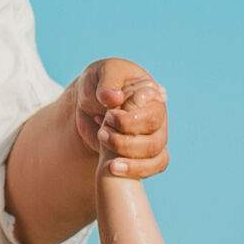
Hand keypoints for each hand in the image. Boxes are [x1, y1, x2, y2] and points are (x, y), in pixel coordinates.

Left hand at [72, 59, 166, 178]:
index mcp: (152, 95)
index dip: (132, 118)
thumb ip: (107, 82)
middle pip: (156, 135)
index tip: (109, 113)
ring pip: (154, 152)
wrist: (86, 107)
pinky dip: (134, 169)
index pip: (154, 111)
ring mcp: (153, 136)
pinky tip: (112, 166)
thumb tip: (114, 98)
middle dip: (126, 135)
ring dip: (126, 150)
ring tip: (102, 138)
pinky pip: (152, 167)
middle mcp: (158, 117)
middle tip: (103, 126)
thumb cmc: (97, 85)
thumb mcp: (99, 74)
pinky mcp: (144, 154)